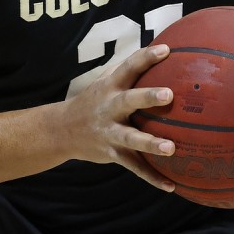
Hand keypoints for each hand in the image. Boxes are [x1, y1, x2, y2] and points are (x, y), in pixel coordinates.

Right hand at [61, 44, 177, 191]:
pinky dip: (152, 177)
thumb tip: (166, 48)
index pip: (130, 67)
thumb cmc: (95, 99)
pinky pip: (134, 167)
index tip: (166, 49)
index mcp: (111, 86)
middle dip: (148, 97)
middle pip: (129, 100)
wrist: (61, 130)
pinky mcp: (113, 153)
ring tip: (171, 148)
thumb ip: (131, 68)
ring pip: (132, 138)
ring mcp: (110, 132)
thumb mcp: (107, 80)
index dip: (147, 57)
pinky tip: (171, 186)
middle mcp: (110, 107)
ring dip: (150, 143)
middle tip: (169, 95)